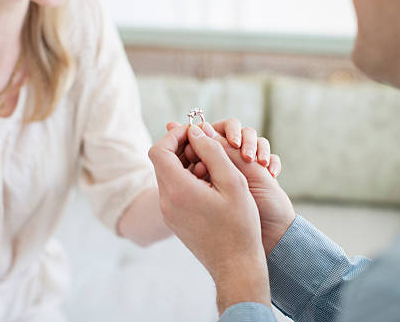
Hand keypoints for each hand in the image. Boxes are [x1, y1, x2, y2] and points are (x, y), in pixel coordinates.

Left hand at [167, 120, 295, 255]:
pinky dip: (186, 179)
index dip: (174, 136)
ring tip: (211, 167)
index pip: (159, 151)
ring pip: (167, 175)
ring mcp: (168, 213)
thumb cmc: (240, 225)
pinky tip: (209, 184)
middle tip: (207, 149)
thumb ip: (213, 153)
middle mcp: (167, 201)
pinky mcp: (174, 220)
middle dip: (181, 148)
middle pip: (161, 161)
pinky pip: (172, 190)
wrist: (235, 266)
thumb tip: (196, 132)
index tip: (195, 133)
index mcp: (178, 190)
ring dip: (184, 164)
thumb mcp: (233, 182)